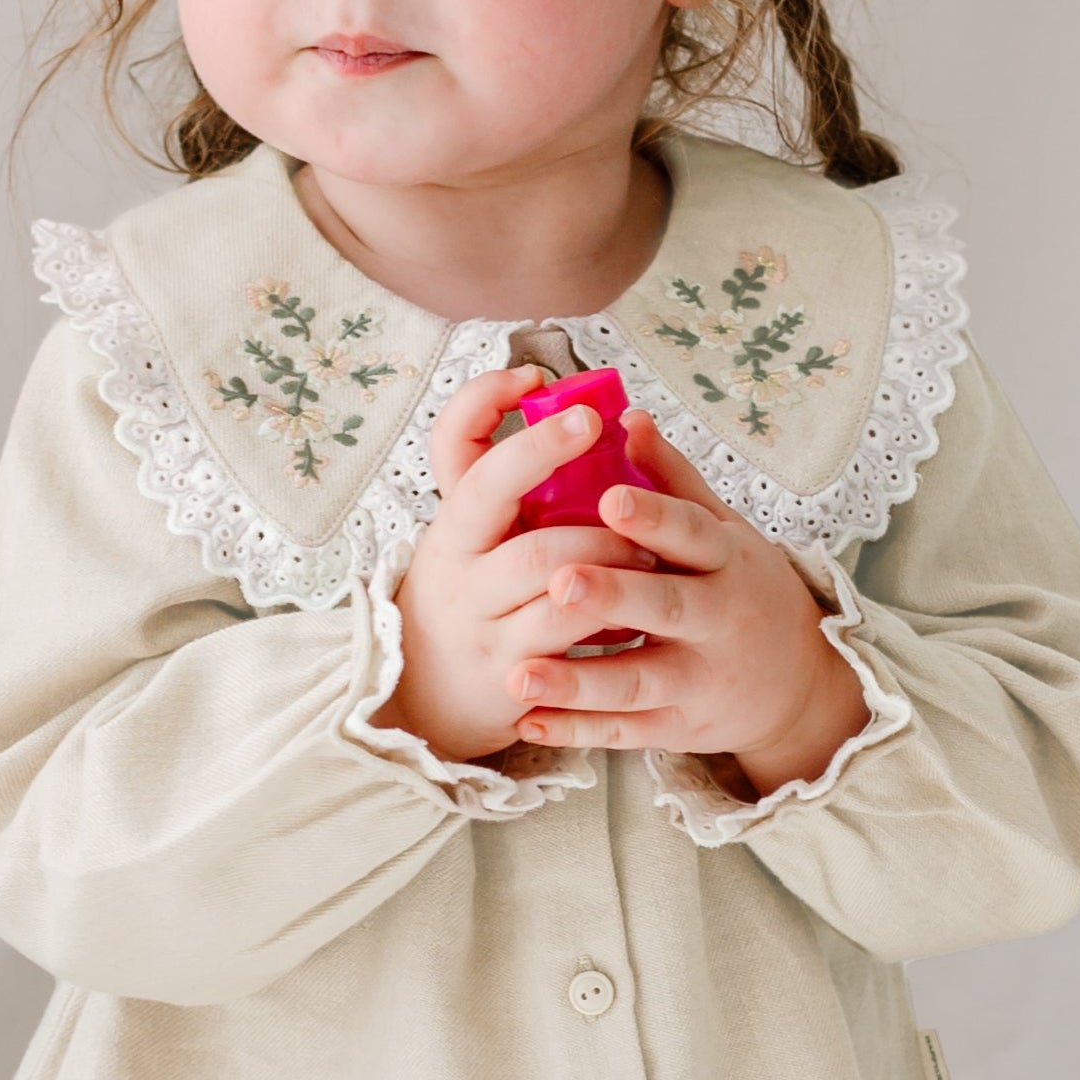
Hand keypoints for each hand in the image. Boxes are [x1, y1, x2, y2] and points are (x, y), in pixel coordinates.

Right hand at [375, 367, 664, 765]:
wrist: (433, 702)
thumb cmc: (473, 599)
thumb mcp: (475, 539)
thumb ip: (508, 478)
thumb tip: (539, 386)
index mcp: (453, 523)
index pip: (451, 447)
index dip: (483, 403)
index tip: (534, 376)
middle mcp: (458, 564)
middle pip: (492, 492)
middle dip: (544, 451)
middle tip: (597, 429)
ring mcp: (482, 619)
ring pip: (546, 566)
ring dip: (606, 544)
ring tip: (647, 538)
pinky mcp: (515, 672)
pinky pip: (572, 633)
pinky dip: (613, 612)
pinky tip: (640, 605)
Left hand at [501, 416, 870, 789]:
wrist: (798, 685)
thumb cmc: (746, 591)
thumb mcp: (726, 533)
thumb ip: (675, 482)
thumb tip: (629, 419)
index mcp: (728, 561)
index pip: (692, 534)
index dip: (655, 518)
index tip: (611, 497)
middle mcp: (719, 620)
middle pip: (666, 608)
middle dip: (615, 597)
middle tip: (561, 581)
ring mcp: (700, 679)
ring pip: (638, 681)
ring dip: (579, 680)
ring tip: (521, 674)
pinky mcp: (681, 727)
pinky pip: (626, 731)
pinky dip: (578, 729)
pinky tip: (530, 721)